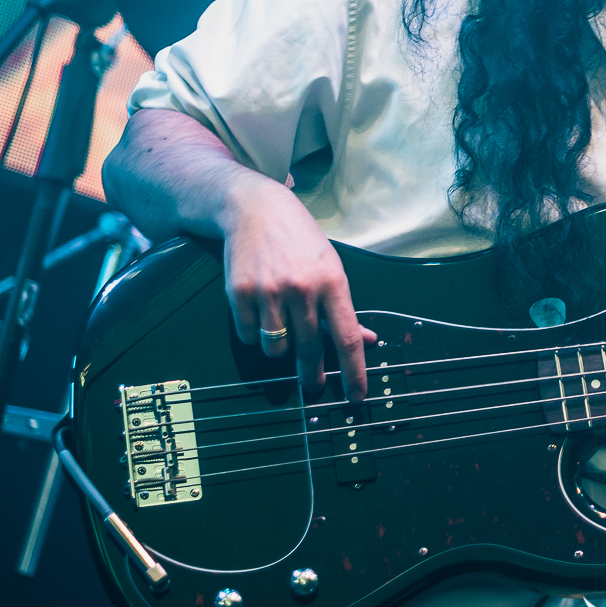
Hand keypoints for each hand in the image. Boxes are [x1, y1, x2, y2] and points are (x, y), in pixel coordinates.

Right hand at [220, 179, 374, 400]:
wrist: (254, 209)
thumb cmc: (300, 240)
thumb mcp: (331, 266)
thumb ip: (345, 308)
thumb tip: (366, 341)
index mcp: (332, 283)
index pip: (347, 338)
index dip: (354, 372)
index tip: (356, 397)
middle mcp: (302, 289)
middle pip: (309, 349)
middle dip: (312, 374)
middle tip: (312, 384)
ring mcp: (269, 292)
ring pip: (275, 348)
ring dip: (279, 350)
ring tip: (280, 330)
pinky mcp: (239, 293)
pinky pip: (248, 336)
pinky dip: (253, 334)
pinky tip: (258, 313)